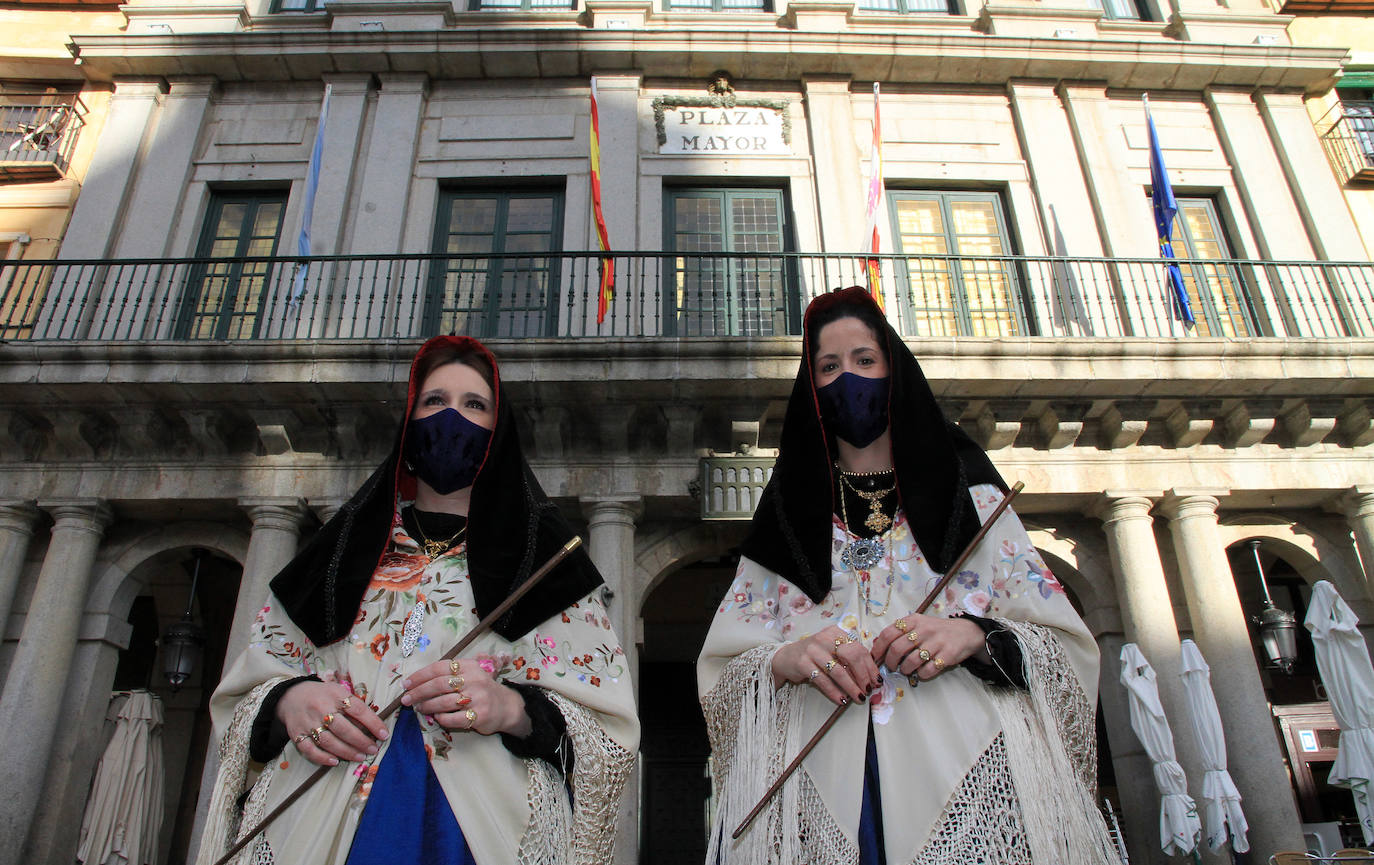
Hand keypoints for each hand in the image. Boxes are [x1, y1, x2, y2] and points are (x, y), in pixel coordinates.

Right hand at [277, 681, 386, 766]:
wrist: (291, 696)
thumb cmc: (323, 695)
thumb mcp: (339, 692)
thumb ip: (354, 705)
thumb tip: (375, 725)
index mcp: (335, 694)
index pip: (358, 709)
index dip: (373, 723)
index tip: (384, 735)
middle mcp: (321, 708)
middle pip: (343, 729)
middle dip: (361, 742)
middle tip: (373, 750)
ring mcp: (308, 722)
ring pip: (329, 742)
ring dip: (346, 752)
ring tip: (360, 757)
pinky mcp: (297, 734)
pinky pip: (310, 750)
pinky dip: (323, 758)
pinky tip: (335, 761)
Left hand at [401, 658, 531, 737]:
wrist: (506, 706)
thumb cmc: (481, 689)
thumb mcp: (470, 674)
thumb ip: (449, 674)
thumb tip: (418, 680)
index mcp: (469, 666)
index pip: (439, 668)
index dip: (420, 675)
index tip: (407, 684)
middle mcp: (474, 680)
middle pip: (439, 684)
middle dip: (419, 692)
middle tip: (406, 699)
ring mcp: (477, 698)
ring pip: (444, 702)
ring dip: (427, 706)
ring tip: (419, 708)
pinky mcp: (479, 716)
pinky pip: (453, 718)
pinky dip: (441, 719)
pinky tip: (437, 718)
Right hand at [770, 625, 880, 705]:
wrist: (785, 658)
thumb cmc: (814, 656)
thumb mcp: (831, 651)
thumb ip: (848, 658)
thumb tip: (870, 676)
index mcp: (835, 633)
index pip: (859, 649)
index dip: (870, 667)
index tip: (876, 681)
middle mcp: (825, 638)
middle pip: (852, 657)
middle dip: (863, 676)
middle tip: (868, 690)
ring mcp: (812, 650)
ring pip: (838, 671)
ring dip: (851, 687)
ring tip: (858, 697)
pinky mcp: (802, 663)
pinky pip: (823, 680)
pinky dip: (834, 692)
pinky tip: (841, 700)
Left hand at [870, 614, 988, 681]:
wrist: (966, 632)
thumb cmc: (937, 630)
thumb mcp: (918, 624)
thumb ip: (900, 633)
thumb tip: (877, 646)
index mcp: (913, 620)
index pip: (888, 633)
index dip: (878, 648)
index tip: (875, 658)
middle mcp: (924, 630)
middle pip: (897, 649)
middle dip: (890, 662)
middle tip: (892, 667)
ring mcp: (936, 642)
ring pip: (911, 661)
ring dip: (905, 670)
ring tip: (907, 669)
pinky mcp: (947, 655)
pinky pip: (928, 670)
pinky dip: (921, 675)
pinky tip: (921, 672)